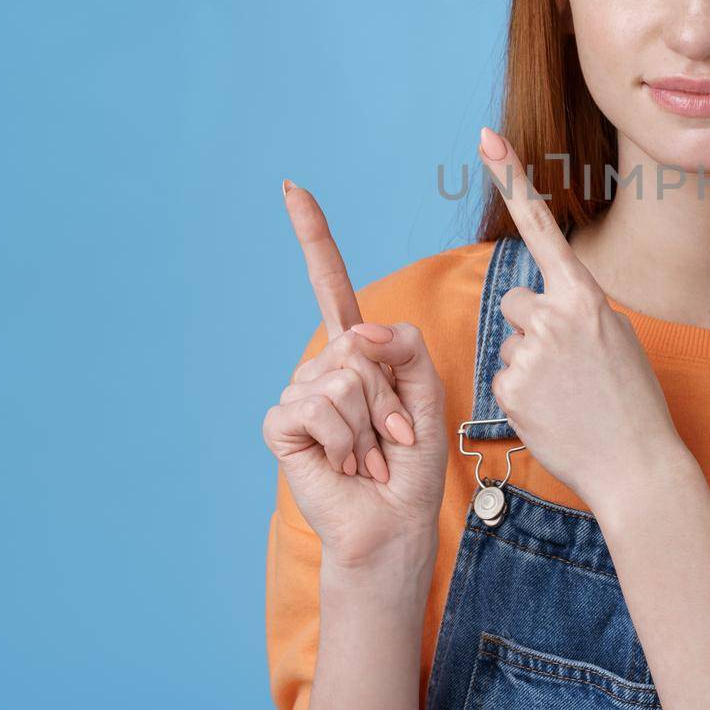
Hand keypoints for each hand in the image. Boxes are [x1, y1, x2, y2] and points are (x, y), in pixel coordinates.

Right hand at [261, 180, 448, 568]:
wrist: (395, 521)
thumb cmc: (412, 463)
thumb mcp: (426, 392)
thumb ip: (404, 347)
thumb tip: (355, 331)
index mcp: (356, 351)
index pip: (329, 284)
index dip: (313, 237)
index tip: (293, 188)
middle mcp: (322, 366)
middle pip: (357, 343)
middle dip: (390, 397)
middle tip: (394, 438)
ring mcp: (298, 393)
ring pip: (343, 377)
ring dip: (373, 425)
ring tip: (372, 456)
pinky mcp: (283, 425)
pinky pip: (317, 406)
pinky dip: (347, 441)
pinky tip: (347, 465)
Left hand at [475, 126, 686, 512]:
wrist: (638, 467)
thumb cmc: (633, 402)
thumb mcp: (618, 338)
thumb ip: (579, 312)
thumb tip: (542, 308)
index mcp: (587, 297)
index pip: (543, 226)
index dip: (512, 180)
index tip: (486, 140)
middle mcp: (555, 316)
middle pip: (516, 299)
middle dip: (533, 326)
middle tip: (568, 366)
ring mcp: (529, 354)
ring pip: (510, 341)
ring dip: (529, 364)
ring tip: (566, 394)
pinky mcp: (507, 389)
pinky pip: (503, 376)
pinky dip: (522, 394)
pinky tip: (553, 412)